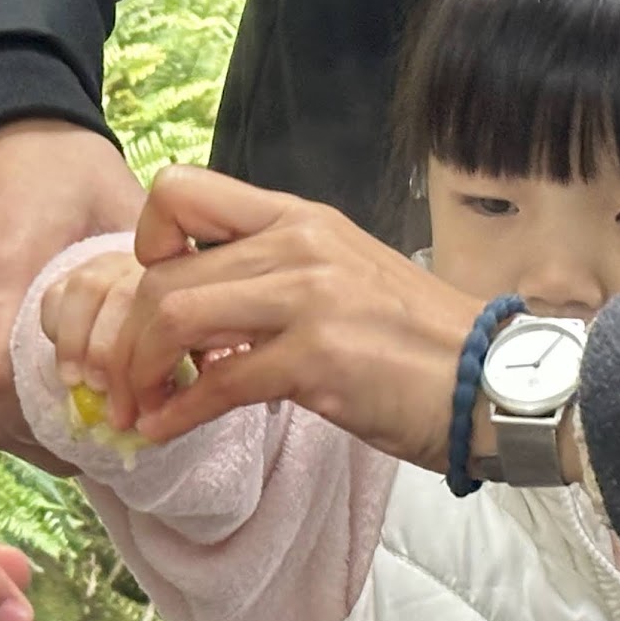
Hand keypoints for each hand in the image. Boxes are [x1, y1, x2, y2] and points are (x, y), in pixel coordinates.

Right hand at [0, 120, 146, 465]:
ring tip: (71, 433)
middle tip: (93, 449)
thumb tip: (195, 345)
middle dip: (37, 434)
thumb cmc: (60, 164)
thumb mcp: (116, 200)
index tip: (97, 429)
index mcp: (7, 258)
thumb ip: (147, 270)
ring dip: (18, 424)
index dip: (43, 419)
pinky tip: (39, 402)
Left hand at [116, 166, 485, 471]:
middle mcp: (299, 245)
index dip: (144, 243)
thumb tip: (202, 318)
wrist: (499, 381)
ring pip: (174, 317)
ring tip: (136, 407)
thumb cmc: (420, 344)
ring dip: (138, 371)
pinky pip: (216, 384)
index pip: (182, 190)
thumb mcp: (343, 281)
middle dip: (124, 336)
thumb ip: (273, 281)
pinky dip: (175, 412)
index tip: (147, 295)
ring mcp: (309, 299)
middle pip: (162, 272)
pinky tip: (162, 430)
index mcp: (300, 219)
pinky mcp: (318, 360)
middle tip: (120, 382)